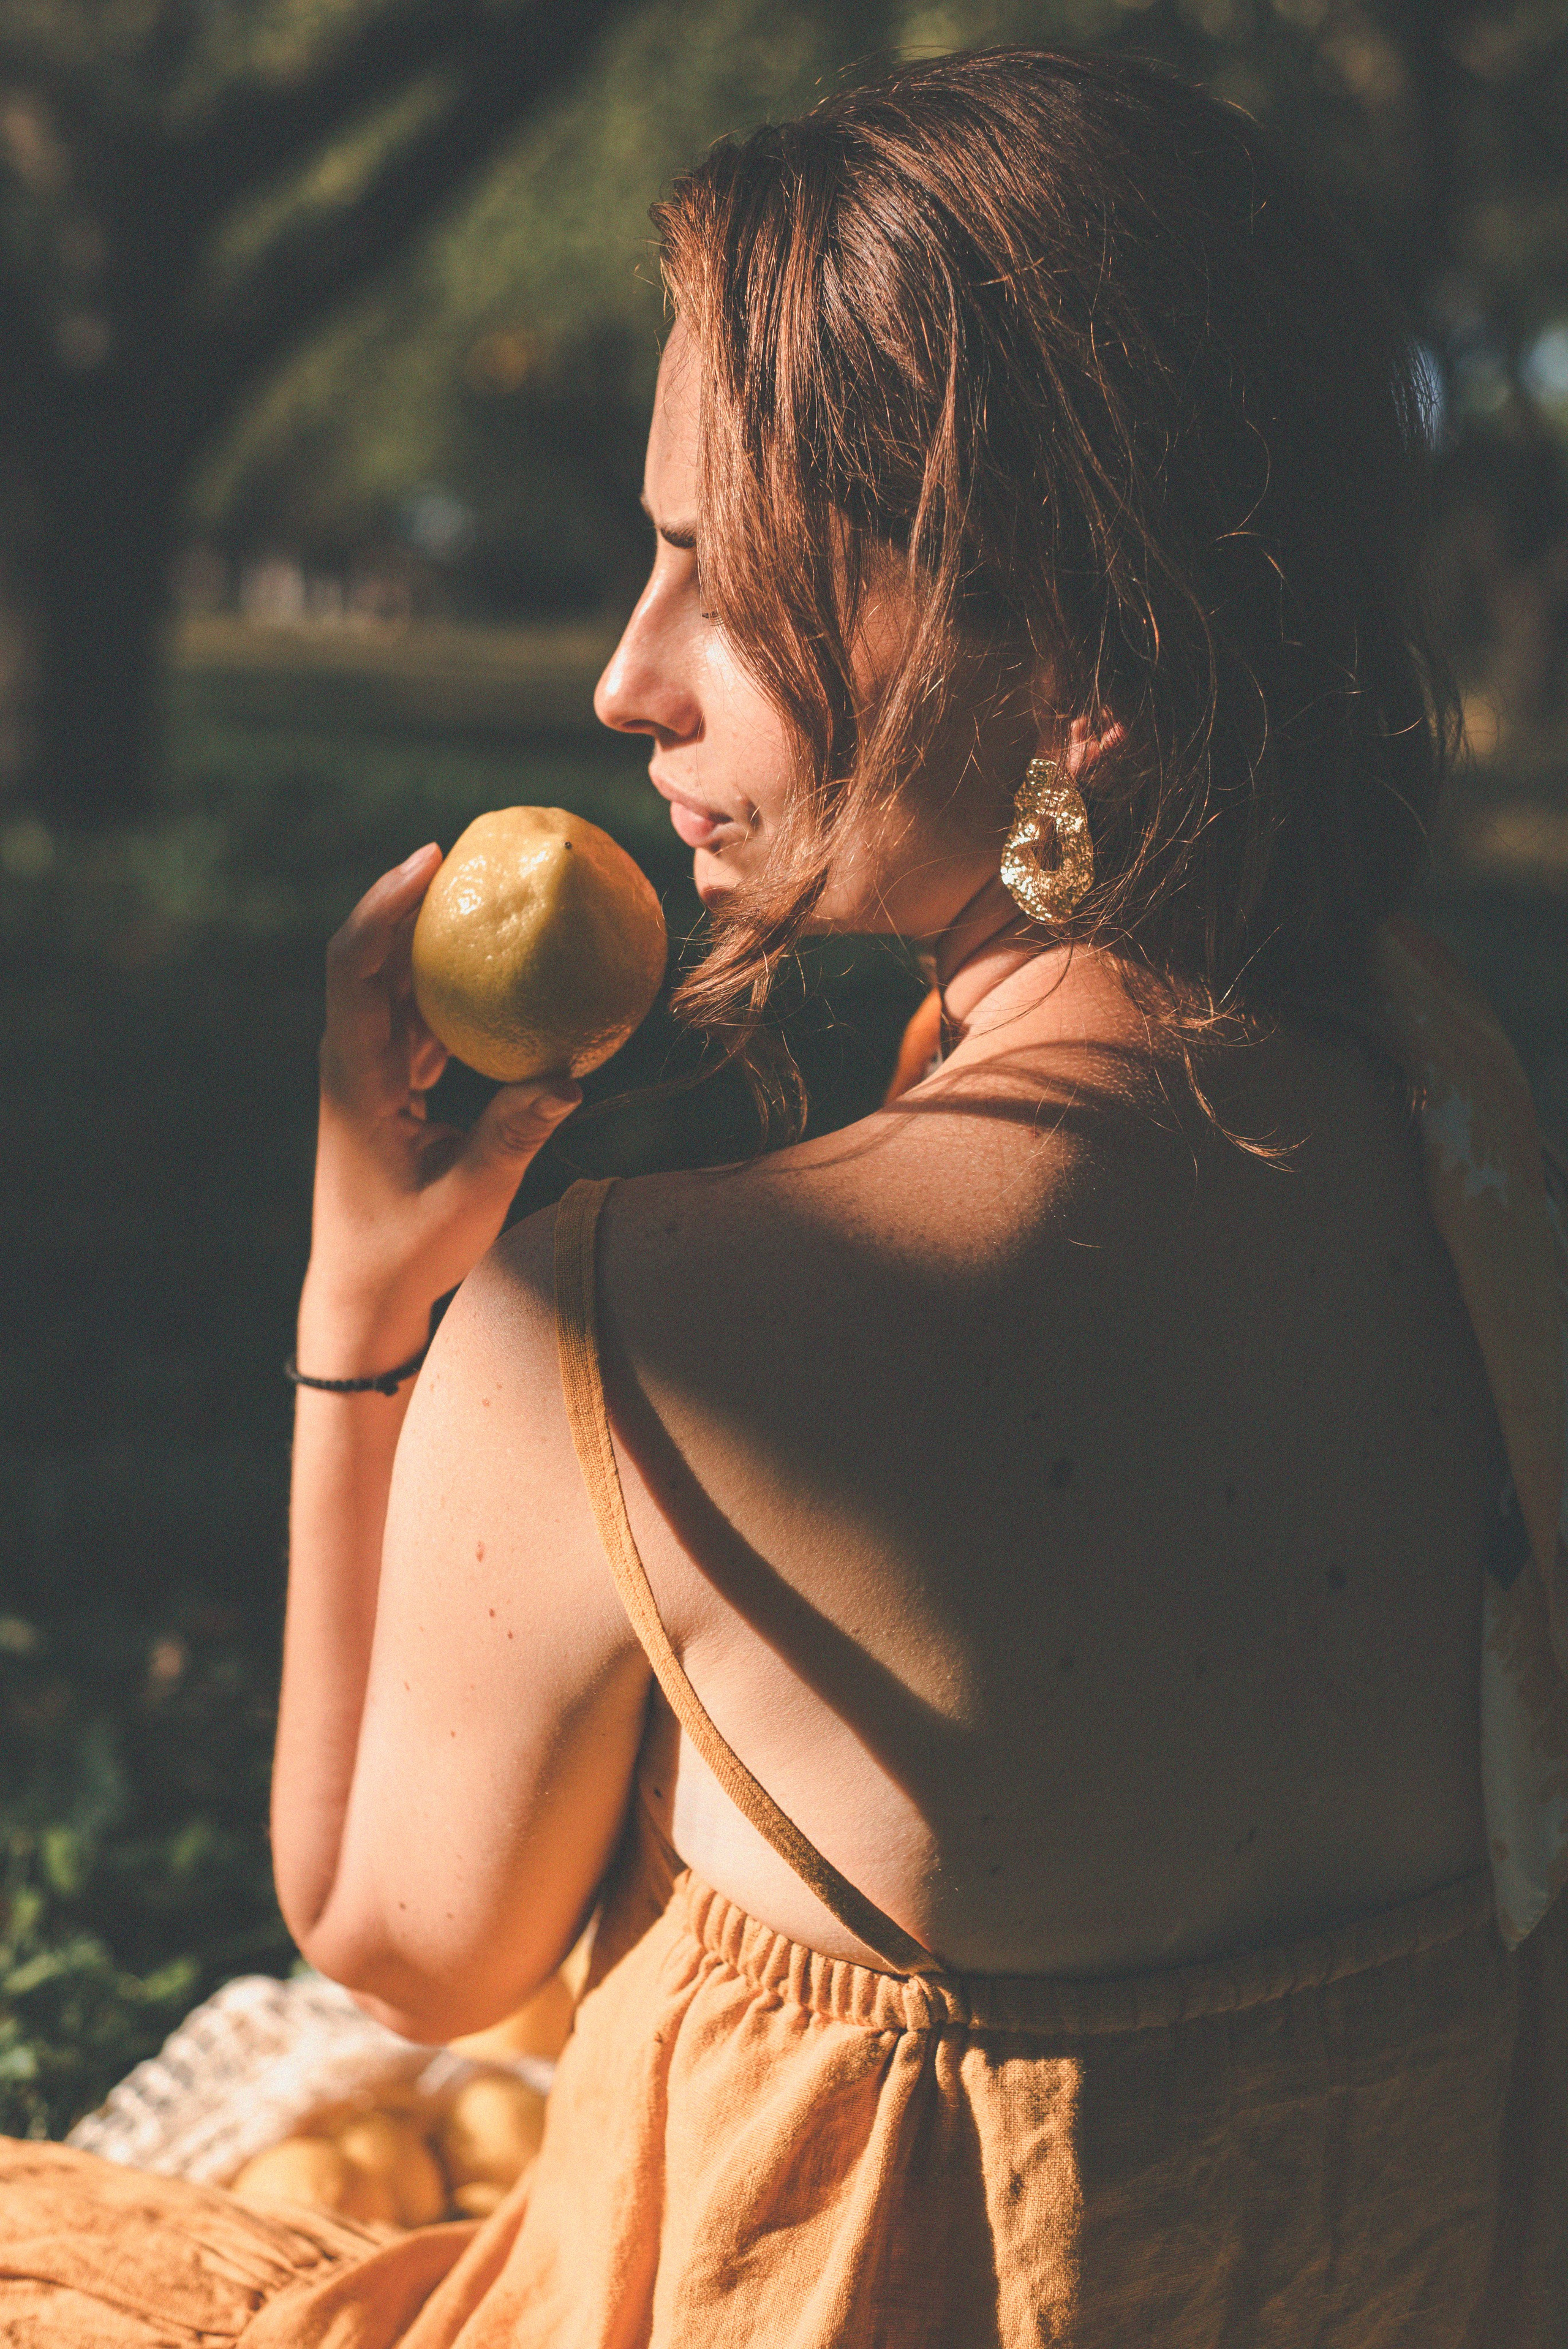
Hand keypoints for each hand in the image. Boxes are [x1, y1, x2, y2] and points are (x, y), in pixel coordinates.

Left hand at [300, 844, 579, 1365]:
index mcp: (356, 1079)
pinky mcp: (388, 1093)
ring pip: (391, 989)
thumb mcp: (470, 1197)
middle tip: (469, 858)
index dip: (384, 903)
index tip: (429, 857)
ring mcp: (368, 1077)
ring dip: (428, 944)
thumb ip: (515, 1133)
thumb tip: (569, 1075)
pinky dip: (446, 994)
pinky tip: (496, 982)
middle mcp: (354, 1066)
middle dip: (410, 902)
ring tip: (485, 904)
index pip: (354, 966)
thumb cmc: (408, 1253)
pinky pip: (413, 1023)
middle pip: (370, 960)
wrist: (364, 1296)